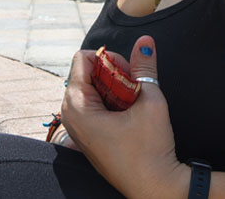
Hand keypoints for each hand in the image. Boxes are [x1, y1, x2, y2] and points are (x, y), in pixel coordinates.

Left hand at [61, 36, 188, 198]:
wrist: (154, 187)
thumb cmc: (150, 150)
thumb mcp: (151, 100)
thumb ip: (145, 66)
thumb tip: (145, 40)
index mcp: (76, 106)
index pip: (83, 58)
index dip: (110, 59)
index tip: (129, 75)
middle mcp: (70, 116)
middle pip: (86, 72)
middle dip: (112, 73)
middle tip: (133, 91)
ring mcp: (76, 127)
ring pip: (92, 88)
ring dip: (114, 88)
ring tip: (132, 105)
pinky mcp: (87, 135)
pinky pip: (94, 104)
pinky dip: (112, 102)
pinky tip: (128, 116)